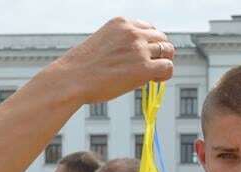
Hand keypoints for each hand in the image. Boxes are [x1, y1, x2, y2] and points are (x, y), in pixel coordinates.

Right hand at [52, 18, 174, 103]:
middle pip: (162, 38)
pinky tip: (154, 80)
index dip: (150, 43)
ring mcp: (139, 49)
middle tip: (152, 66)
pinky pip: (167, 67)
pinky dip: (165, 74)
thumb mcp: (104, 43)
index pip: (149, 28)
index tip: (145, 54)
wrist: (72, 79)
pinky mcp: (144, 68)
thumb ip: (123, 44)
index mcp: (121, 23)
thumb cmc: (83, 67)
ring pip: (168, 51)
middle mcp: (132, 32)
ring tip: (152, 74)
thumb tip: (140, 57)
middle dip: (160, 52)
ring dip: (163, 63)